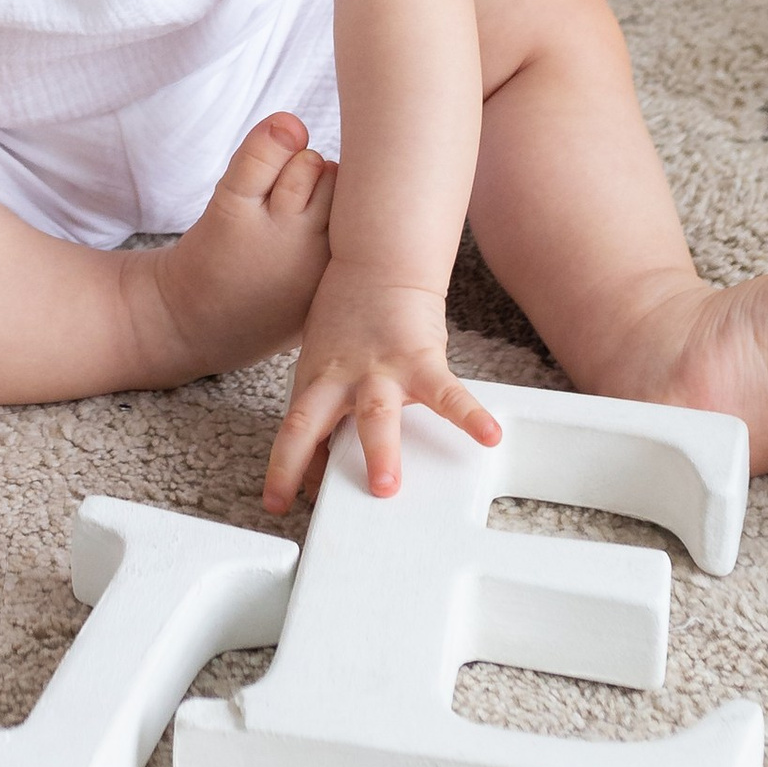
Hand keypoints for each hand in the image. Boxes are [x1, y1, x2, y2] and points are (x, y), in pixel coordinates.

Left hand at [261, 267, 500, 513]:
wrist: (380, 261)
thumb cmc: (348, 316)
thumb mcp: (321, 361)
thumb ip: (322, 407)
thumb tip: (320, 462)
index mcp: (315, 381)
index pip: (294, 431)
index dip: (284, 467)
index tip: (278, 502)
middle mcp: (341, 378)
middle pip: (316, 421)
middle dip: (314, 464)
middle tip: (320, 505)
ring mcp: (380, 369)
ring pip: (375, 414)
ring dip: (379, 451)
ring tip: (387, 486)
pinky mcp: (420, 359)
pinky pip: (447, 393)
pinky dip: (469, 416)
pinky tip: (489, 436)